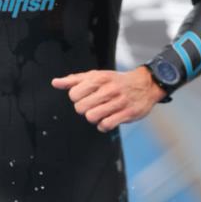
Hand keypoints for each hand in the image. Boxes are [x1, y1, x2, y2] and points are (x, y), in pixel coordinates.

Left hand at [51, 66, 167, 132]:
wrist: (145, 84)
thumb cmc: (116, 81)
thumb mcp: (96, 75)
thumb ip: (74, 80)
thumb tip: (55, 83)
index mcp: (99, 78)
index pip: (74, 93)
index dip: (77, 98)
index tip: (85, 96)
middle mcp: (108, 89)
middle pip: (81, 107)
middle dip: (84, 109)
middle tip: (93, 105)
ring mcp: (118, 102)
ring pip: (92, 117)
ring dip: (94, 117)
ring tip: (100, 112)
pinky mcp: (127, 114)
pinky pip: (106, 125)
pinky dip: (103, 125)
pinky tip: (107, 119)